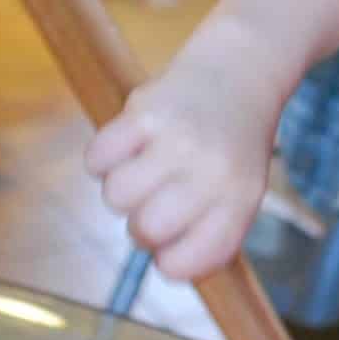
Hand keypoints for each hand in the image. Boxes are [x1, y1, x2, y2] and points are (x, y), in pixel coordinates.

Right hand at [84, 25, 279, 281]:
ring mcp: (177, 141)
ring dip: (122, 189)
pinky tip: (130, 146)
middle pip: (144, 231)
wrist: (238, 74)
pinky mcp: (145, 112)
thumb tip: (166, 265)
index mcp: (239, 201)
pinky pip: (96, 159)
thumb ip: (210, 233)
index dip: (168, 262)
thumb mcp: (241, 192)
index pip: (186, 263)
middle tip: (158, 200)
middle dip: (142, 225)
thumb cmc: (232, 147)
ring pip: (115, 197)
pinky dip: (103, 158)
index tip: (171, 246)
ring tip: (146, 167)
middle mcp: (212, 173)